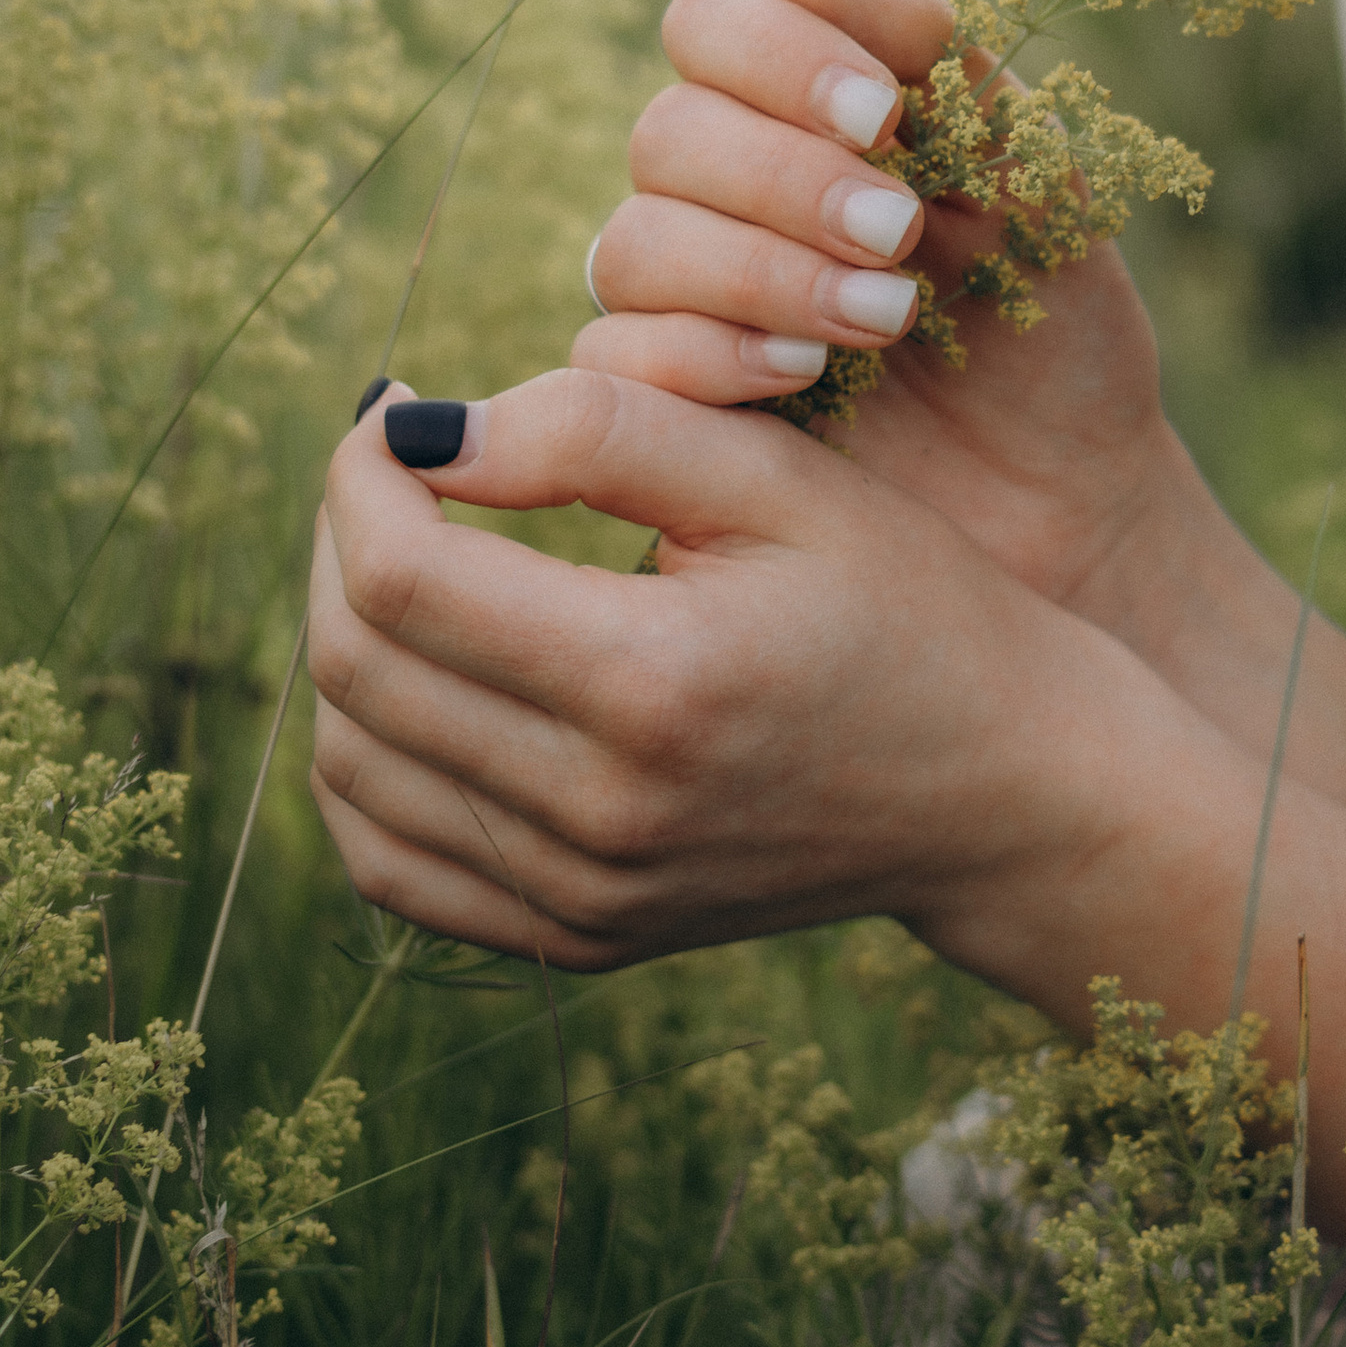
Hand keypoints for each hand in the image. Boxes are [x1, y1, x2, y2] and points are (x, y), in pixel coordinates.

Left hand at [308, 367, 1116, 970]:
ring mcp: (583, 896)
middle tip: (396, 467)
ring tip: (412, 554)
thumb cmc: (905, 605)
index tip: (397, 407)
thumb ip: (601, 430)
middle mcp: (602, 814)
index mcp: (657, 684)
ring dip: (347, 640)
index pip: (404, 579)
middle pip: (357, 668)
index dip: (362, 474)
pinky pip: (390, 862)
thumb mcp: (781, 480)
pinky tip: (418, 679)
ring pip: (351, 765)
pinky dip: (365, 764)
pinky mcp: (577, 939)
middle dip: (344, 538)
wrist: (1001, 791)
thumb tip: (422, 432)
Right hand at [574, 0, 1184, 616]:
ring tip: (885, 318)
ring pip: (631, 244)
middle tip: (900, 233)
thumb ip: (928, 53)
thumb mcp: (1030, 176)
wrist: (1071, 495)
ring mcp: (682, 300)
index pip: (711, 21)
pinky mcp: (665, 408)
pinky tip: (804, 376)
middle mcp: (720, 189)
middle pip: (667, 134)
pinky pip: (611, 360)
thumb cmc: (1053, 320)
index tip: (886, 115)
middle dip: (785, 180)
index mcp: (802, 106)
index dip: (776, 53)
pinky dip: (704, 357)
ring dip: (758, 272)